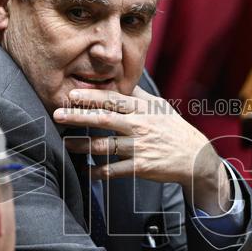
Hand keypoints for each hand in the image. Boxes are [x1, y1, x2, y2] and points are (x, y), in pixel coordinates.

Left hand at [54, 87, 232, 213]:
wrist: (194, 157)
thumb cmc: (172, 129)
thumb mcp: (159, 107)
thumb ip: (138, 95)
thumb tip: (120, 79)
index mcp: (142, 109)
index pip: (113, 99)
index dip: (91, 96)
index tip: (70, 94)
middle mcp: (140, 126)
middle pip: (104, 119)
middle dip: (78, 117)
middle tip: (57, 114)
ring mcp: (140, 147)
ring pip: (105, 145)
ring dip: (82, 145)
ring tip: (65, 143)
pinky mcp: (141, 167)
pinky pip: (114, 170)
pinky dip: (98, 171)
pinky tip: (85, 171)